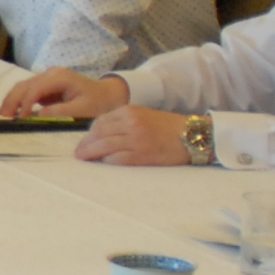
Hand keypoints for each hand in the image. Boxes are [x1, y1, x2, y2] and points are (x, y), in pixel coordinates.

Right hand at [1, 68, 122, 120]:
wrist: (108, 94)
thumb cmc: (98, 102)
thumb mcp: (82, 109)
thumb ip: (61, 111)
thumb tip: (39, 115)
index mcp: (60, 77)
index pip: (36, 88)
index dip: (26, 103)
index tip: (21, 118)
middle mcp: (51, 73)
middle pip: (25, 85)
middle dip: (12, 100)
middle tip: (3, 117)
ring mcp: (47, 77)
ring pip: (23, 86)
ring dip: (12, 100)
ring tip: (3, 115)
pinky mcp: (46, 85)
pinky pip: (28, 91)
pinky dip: (19, 100)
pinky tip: (13, 111)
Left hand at [73, 107, 198, 166]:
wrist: (195, 135)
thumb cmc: (169, 127)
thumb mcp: (144, 115)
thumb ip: (124, 122)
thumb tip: (101, 134)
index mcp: (130, 111)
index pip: (100, 121)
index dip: (89, 133)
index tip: (85, 141)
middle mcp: (131, 123)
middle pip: (98, 133)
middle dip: (85, 144)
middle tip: (79, 153)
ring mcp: (136, 139)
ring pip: (103, 146)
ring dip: (90, 153)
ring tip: (83, 158)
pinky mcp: (142, 154)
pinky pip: (116, 158)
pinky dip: (107, 161)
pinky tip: (104, 163)